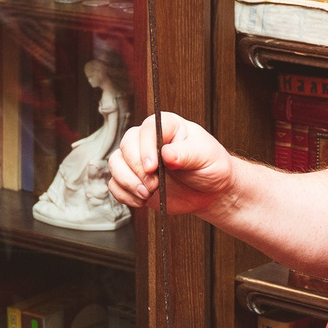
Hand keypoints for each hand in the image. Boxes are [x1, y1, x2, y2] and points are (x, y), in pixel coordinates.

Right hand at [110, 113, 235, 216]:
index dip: (146, 148)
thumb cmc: (211, 166)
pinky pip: (115, 184)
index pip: (148, 129)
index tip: (153, 167)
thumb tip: (167, 154)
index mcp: (168, 126)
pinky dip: (125, 195)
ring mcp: (139, 160)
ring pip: (115, 164)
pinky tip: (141, 200)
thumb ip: (186, 154)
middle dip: (136, 169)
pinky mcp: (134, 179)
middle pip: (126, 145)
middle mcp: (149, 140)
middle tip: (153, 185)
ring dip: (127, 182)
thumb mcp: (205, 156)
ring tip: (147, 193)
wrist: (211, 191)